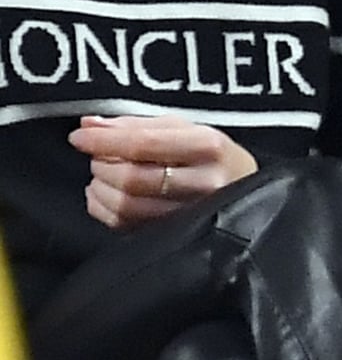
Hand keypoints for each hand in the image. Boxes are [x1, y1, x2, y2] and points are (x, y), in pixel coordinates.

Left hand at [69, 114, 255, 229]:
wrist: (245, 189)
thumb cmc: (211, 155)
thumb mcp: (186, 129)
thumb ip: (137, 125)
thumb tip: (89, 124)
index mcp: (208, 146)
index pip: (144, 144)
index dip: (104, 140)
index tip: (79, 136)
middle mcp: (203, 182)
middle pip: (132, 177)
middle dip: (103, 164)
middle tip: (99, 156)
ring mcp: (191, 213)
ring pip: (126, 204)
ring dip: (101, 187)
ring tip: (103, 175)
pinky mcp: (175, 235)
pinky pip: (124, 224)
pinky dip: (102, 208)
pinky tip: (106, 195)